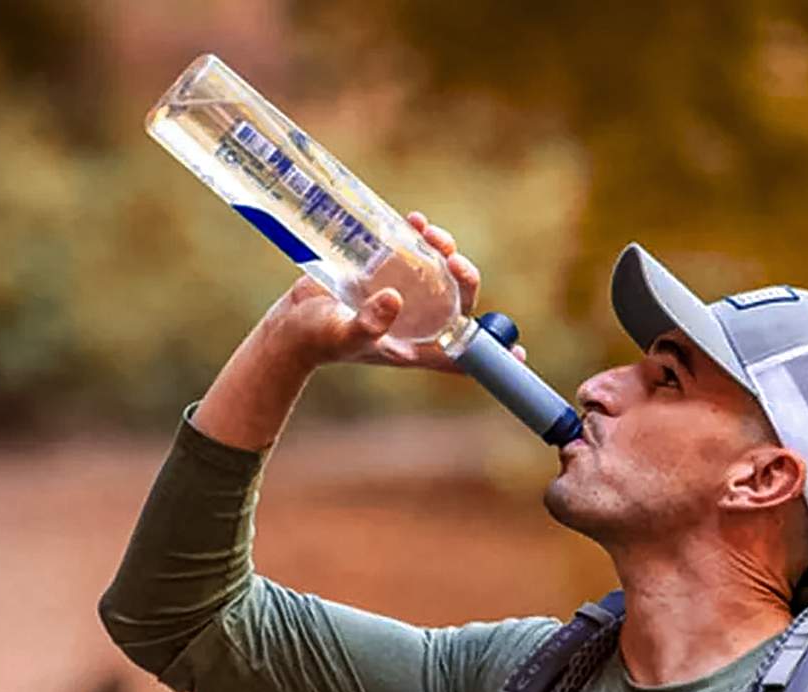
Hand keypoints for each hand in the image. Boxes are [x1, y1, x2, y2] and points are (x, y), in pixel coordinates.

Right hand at [265, 214, 526, 373]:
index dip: (489, 354)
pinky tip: (415, 222)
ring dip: (445, 252)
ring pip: (439, 274)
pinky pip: (413, 253)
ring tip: (431, 234)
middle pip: (457, 304)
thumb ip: (369, 323)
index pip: (460, 355)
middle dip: (465, 279)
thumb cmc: (317, 339)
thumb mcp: (343, 334)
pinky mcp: (385, 273)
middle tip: (454, 261)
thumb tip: (394, 298)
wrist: (290, 322)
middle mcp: (415, 322)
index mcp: (413, 346)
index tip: (517, 351)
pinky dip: (419, 237)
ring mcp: (402, 296)